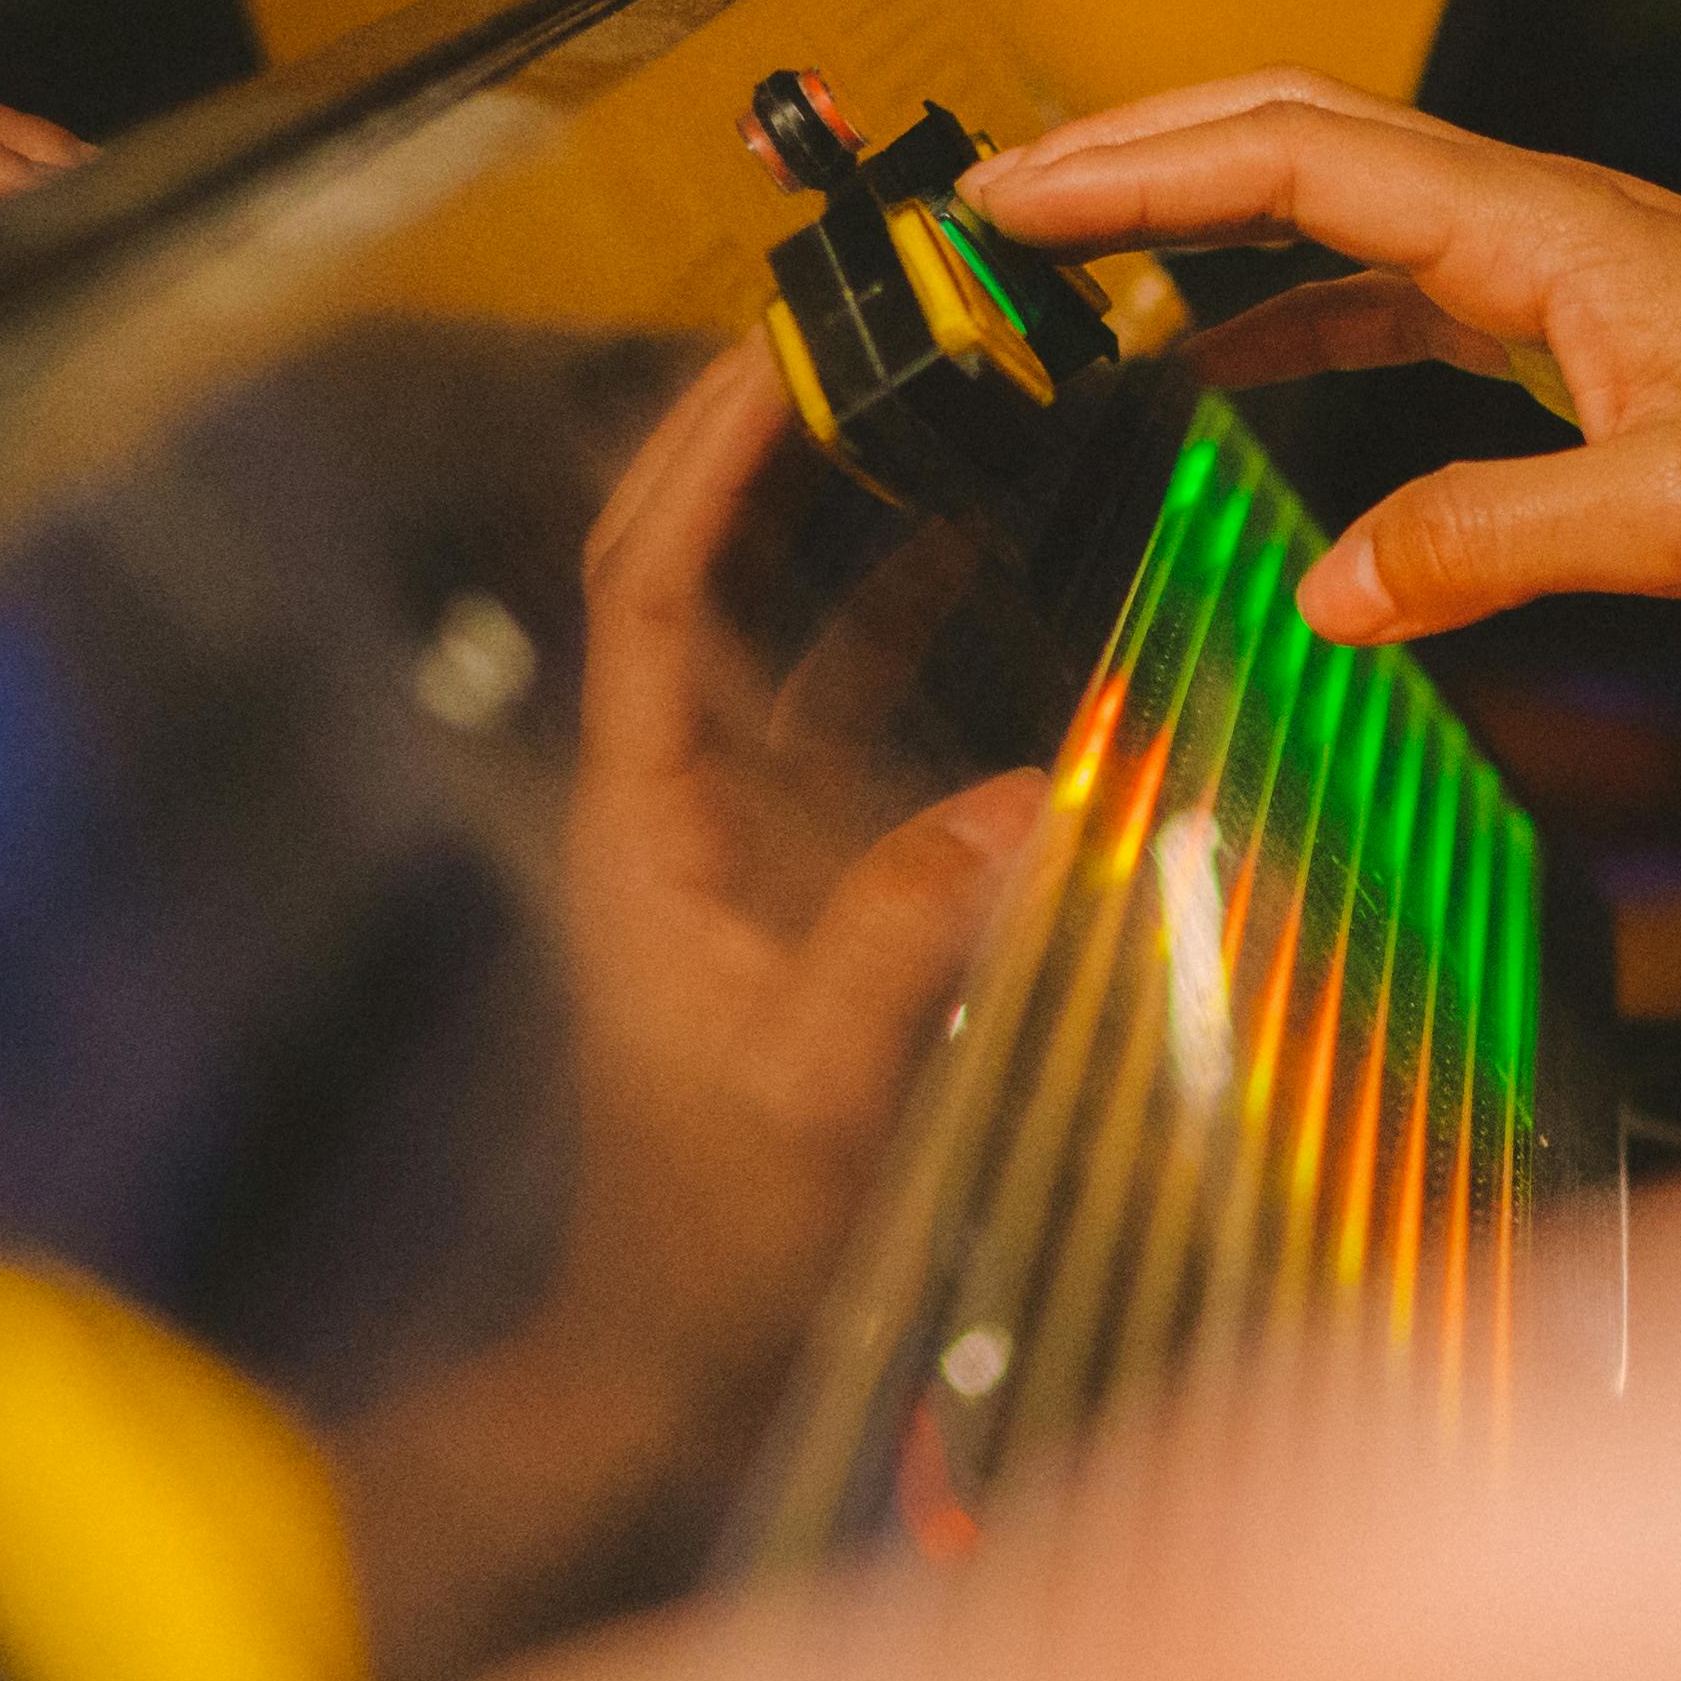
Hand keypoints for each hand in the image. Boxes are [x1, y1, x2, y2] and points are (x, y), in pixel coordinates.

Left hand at [338, 345, 1041, 1653]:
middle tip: (865, 324)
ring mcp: (735, 828)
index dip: (707, 453)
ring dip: (837, 510)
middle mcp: (674, 797)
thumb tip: (1040, 791)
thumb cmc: (714, 1239)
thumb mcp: (815, 1088)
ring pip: (776, 621)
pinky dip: (903, 619)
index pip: (650, 582)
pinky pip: (844, 707)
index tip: (780, 346)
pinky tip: (985, 560)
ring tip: (934, 400)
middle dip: (763, 435)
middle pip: (695, 562)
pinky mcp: (797, 871)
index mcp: (639, 820)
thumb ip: (906, 934)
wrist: (671, 1356)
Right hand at [964, 81, 1680, 645]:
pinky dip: (1278, 307)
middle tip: (982, 209)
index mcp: (1536, 227)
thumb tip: (1323, 595)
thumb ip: (1497, 546)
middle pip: (1286, 139)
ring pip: (1327, 207)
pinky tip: (1214, 367)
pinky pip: (1383, 288)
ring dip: (1191, 225)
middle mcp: (1528, 217)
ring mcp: (1546, 263)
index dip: (1132, 172)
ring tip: (1057, 274)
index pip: (1289, 159)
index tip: (999, 198)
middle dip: (1128, 158)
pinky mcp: (1569, 322)